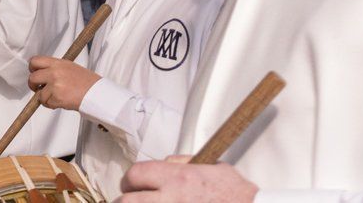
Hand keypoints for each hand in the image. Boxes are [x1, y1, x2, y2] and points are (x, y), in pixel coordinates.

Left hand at [28, 56, 100, 110]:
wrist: (96, 93)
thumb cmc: (86, 82)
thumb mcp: (70, 67)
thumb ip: (55, 68)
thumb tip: (41, 73)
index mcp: (58, 63)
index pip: (35, 61)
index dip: (32, 68)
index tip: (34, 73)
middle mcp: (55, 72)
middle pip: (32, 77)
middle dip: (33, 85)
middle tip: (38, 88)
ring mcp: (55, 84)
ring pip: (39, 94)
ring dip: (45, 98)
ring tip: (57, 96)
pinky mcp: (56, 97)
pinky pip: (46, 103)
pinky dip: (51, 104)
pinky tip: (61, 101)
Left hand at [117, 159, 257, 202]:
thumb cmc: (238, 197)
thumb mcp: (216, 168)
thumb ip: (188, 163)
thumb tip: (169, 162)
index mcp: (178, 178)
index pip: (136, 174)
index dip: (130, 180)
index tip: (131, 185)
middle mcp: (171, 200)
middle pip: (126, 201)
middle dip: (124, 202)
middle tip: (128, 202)